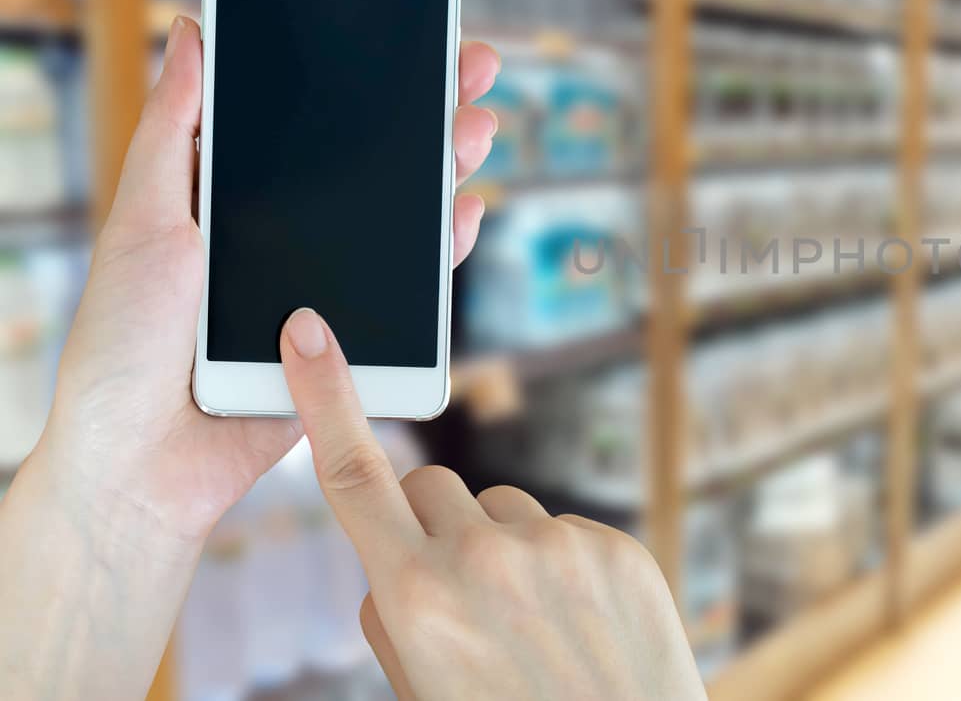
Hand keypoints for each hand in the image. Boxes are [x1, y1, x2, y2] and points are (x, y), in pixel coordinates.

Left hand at [36, 15, 501, 546]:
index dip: (356, 71)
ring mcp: (321, 282)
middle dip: (424, 108)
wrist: (142, 464)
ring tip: (476, 125)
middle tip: (472, 62)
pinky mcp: (350, 336)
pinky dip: (441, 248)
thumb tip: (190, 30)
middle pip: (367, 157)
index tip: (400, 26)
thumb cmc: (120, 343)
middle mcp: (283, 232)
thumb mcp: (142, 219)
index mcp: (229, 194)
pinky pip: (408, 287)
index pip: (305, 118)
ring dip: (445, 166)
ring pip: (397, 215)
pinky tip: (463, 209)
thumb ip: (175, 129)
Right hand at [280, 308, 704, 700]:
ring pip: (500, 509)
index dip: (324, 396)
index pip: (353, 475)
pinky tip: (576, 625)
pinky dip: (557, 566)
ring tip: (529, 626)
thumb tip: (391, 560)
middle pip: (430, 487)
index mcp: (416, 598)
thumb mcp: (417, 688)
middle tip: (449, 589)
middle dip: (425, 524)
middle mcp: (484, 558)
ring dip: (497, 548)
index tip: (309, 331)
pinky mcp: (615, 547)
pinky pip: (561, 531)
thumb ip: (391, 613)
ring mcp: (558, 547)